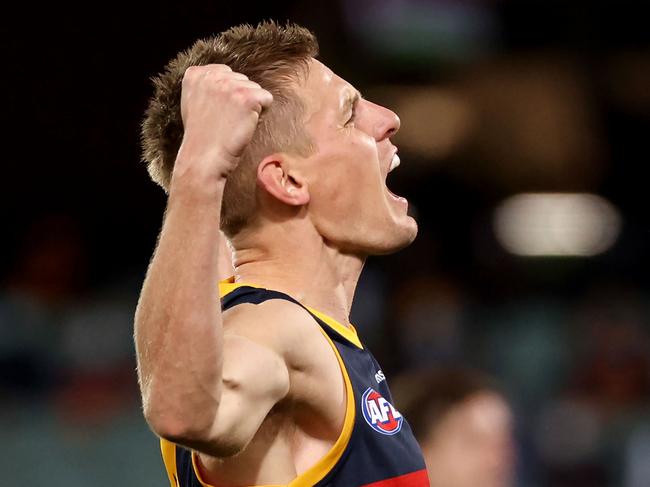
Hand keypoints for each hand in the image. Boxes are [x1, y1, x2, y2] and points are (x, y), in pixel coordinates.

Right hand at [176, 64, 273, 179]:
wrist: (204, 159)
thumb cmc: (202, 138)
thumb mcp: (194, 103)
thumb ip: (207, 86)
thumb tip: (228, 78)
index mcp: (196, 74)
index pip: (227, 73)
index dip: (228, 96)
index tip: (217, 112)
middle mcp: (212, 75)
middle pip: (243, 81)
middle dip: (240, 100)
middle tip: (226, 121)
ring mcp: (230, 85)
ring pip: (256, 90)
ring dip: (251, 108)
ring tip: (233, 125)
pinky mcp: (247, 97)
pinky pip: (267, 99)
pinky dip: (261, 115)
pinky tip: (245, 126)